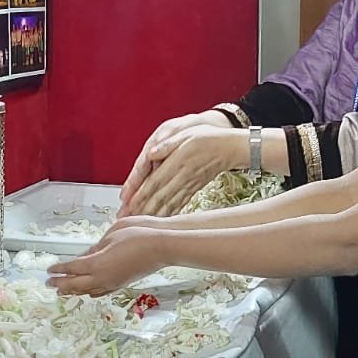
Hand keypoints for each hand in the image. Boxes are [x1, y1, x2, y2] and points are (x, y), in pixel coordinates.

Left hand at [47, 225, 164, 295]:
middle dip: (61, 283)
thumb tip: (86, 254)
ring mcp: (113, 282)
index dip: (59, 269)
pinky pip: (101, 291)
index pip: (72, 268)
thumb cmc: (139, 235)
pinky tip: (89, 292)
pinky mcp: (122, 283)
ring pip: (88, 291)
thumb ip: (96, 246)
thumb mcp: (112, 235)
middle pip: (76, 284)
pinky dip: (90, 292)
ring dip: (74, 291)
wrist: (162, 247)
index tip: (49, 269)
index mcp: (96, 263)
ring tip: (64, 291)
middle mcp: (102, 277)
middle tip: (50, 283)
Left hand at [120, 125, 242, 218]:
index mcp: (177, 163)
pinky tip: (161, 221)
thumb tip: (152, 153)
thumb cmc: (208, 138)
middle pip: (159, 197)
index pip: (155, 182)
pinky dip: (168, 214)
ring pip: (169, 204)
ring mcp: (189, 186)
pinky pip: (179, 204)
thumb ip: (167, 144)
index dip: (140, 195)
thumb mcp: (187, 133)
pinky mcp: (194, 189)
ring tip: (138, 224)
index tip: (128, 205)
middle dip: (141, 210)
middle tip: (127, 220)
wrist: (231, 148)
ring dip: (153, 215)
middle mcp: (182, 177)